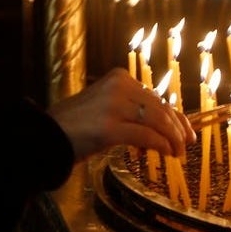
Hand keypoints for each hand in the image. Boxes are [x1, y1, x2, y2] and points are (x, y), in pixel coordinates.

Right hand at [46, 68, 195, 161]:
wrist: (44, 137)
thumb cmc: (73, 126)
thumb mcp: (104, 107)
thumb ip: (129, 110)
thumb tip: (160, 125)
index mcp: (118, 77)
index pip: (156, 97)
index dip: (175, 115)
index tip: (185, 131)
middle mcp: (118, 86)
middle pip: (161, 108)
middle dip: (177, 129)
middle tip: (185, 145)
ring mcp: (114, 106)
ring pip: (158, 122)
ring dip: (172, 139)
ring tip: (176, 153)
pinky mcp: (110, 128)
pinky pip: (146, 137)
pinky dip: (160, 146)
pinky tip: (165, 154)